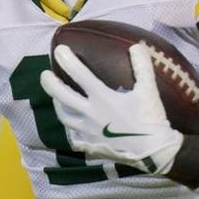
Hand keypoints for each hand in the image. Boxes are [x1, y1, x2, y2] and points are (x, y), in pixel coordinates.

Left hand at [40, 43, 182, 173]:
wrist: (154, 152)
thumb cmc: (150, 119)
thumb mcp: (148, 90)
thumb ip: (142, 66)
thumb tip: (136, 46)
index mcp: (102, 98)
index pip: (80, 75)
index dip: (68, 61)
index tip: (59, 50)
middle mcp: (90, 114)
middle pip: (62, 96)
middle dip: (50, 84)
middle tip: (44, 75)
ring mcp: (88, 132)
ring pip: (65, 117)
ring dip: (58, 105)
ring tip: (56, 99)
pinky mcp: (91, 146)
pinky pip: (75, 139)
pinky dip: (72, 131)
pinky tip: (73, 128)